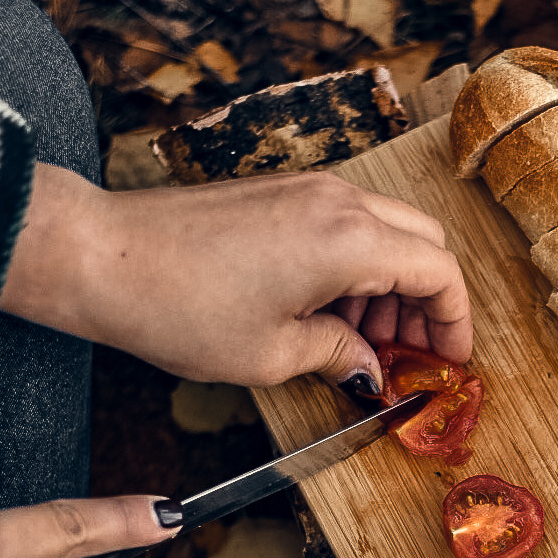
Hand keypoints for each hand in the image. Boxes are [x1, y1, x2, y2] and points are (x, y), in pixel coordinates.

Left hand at [0, 165, 472, 393]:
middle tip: (412, 355)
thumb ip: (338, 354)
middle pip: (422, 241)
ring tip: (365, 343)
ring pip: (385, 230)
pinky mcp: (278, 194)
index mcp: (348, 239)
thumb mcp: (272, 354)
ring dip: (390, 285)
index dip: (455, 320)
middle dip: (428, 301)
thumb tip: (368, 367)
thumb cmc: (178, 307)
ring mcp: (306, 190)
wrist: (101, 257)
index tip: (451, 359)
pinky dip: (355, 267)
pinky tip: (330, 313)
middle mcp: (336, 201)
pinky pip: (344, 224)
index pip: (439, 270)